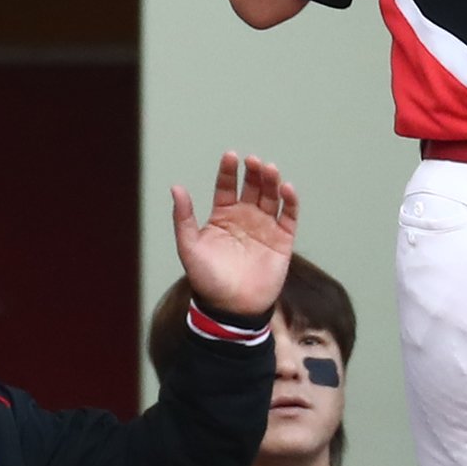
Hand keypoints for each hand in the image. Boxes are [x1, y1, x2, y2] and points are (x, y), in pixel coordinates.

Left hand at [171, 153, 297, 318]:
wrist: (232, 309)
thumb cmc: (207, 280)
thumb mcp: (189, 247)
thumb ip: (184, 218)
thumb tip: (176, 187)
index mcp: (223, 217)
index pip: (227, 186)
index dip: (229, 171)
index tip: (231, 156)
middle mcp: (245, 218)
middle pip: (252, 187)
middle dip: (253, 172)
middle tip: (253, 162)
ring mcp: (265, 228)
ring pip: (271, 197)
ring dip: (271, 181)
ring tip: (268, 169)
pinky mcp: (283, 240)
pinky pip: (289, 216)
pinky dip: (290, 201)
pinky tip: (286, 189)